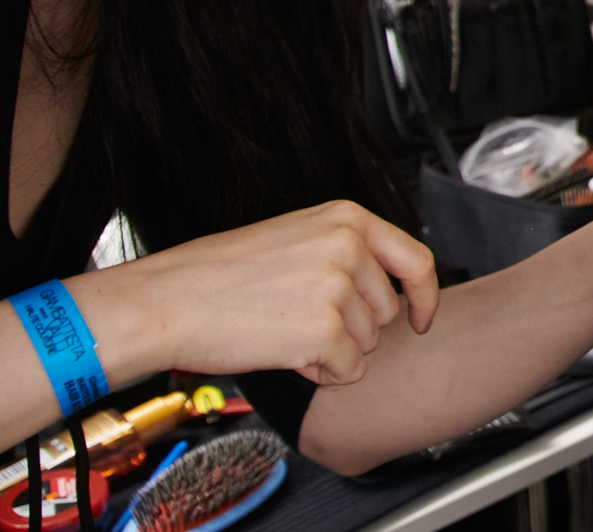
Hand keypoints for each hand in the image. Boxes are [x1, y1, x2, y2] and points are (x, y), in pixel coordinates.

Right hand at [71, 201, 437, 386]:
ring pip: (368, 343)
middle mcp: (349, 247)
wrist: (167, 301)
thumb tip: (388, 286)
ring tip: (283, 331)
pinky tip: (284, 354)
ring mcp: (338, 288)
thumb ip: (344, 251)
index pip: (416, 260)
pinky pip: (348, 371)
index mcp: (346, 219)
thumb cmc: (218, 275)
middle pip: (387, 311)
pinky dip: (322, 375)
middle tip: (299, 321)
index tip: (422, 319)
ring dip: (332, 350)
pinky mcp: (324, 332)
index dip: (424, 296)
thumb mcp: (294, 237)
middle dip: (353, 328)